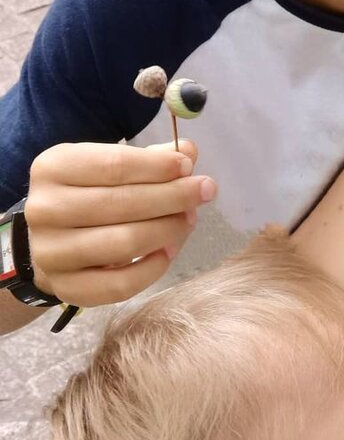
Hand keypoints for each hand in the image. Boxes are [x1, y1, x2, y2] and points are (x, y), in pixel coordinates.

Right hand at [25, 140, 216, 305]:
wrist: (52, 239)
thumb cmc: (89, 194)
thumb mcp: (110, 165)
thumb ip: (150, 159)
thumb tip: (189, 152)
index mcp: (53, 168)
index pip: (114, 165)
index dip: (157, 166)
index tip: (189, 166)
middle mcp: (44, 209)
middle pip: (121, 204)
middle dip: (172, 197)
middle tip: (204, 192)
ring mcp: (50, 253)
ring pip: (123, 243)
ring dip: (167, 230)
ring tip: (188, 220)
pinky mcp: (65, 287)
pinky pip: (119, 284)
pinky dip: (152, 268)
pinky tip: (168, 251)